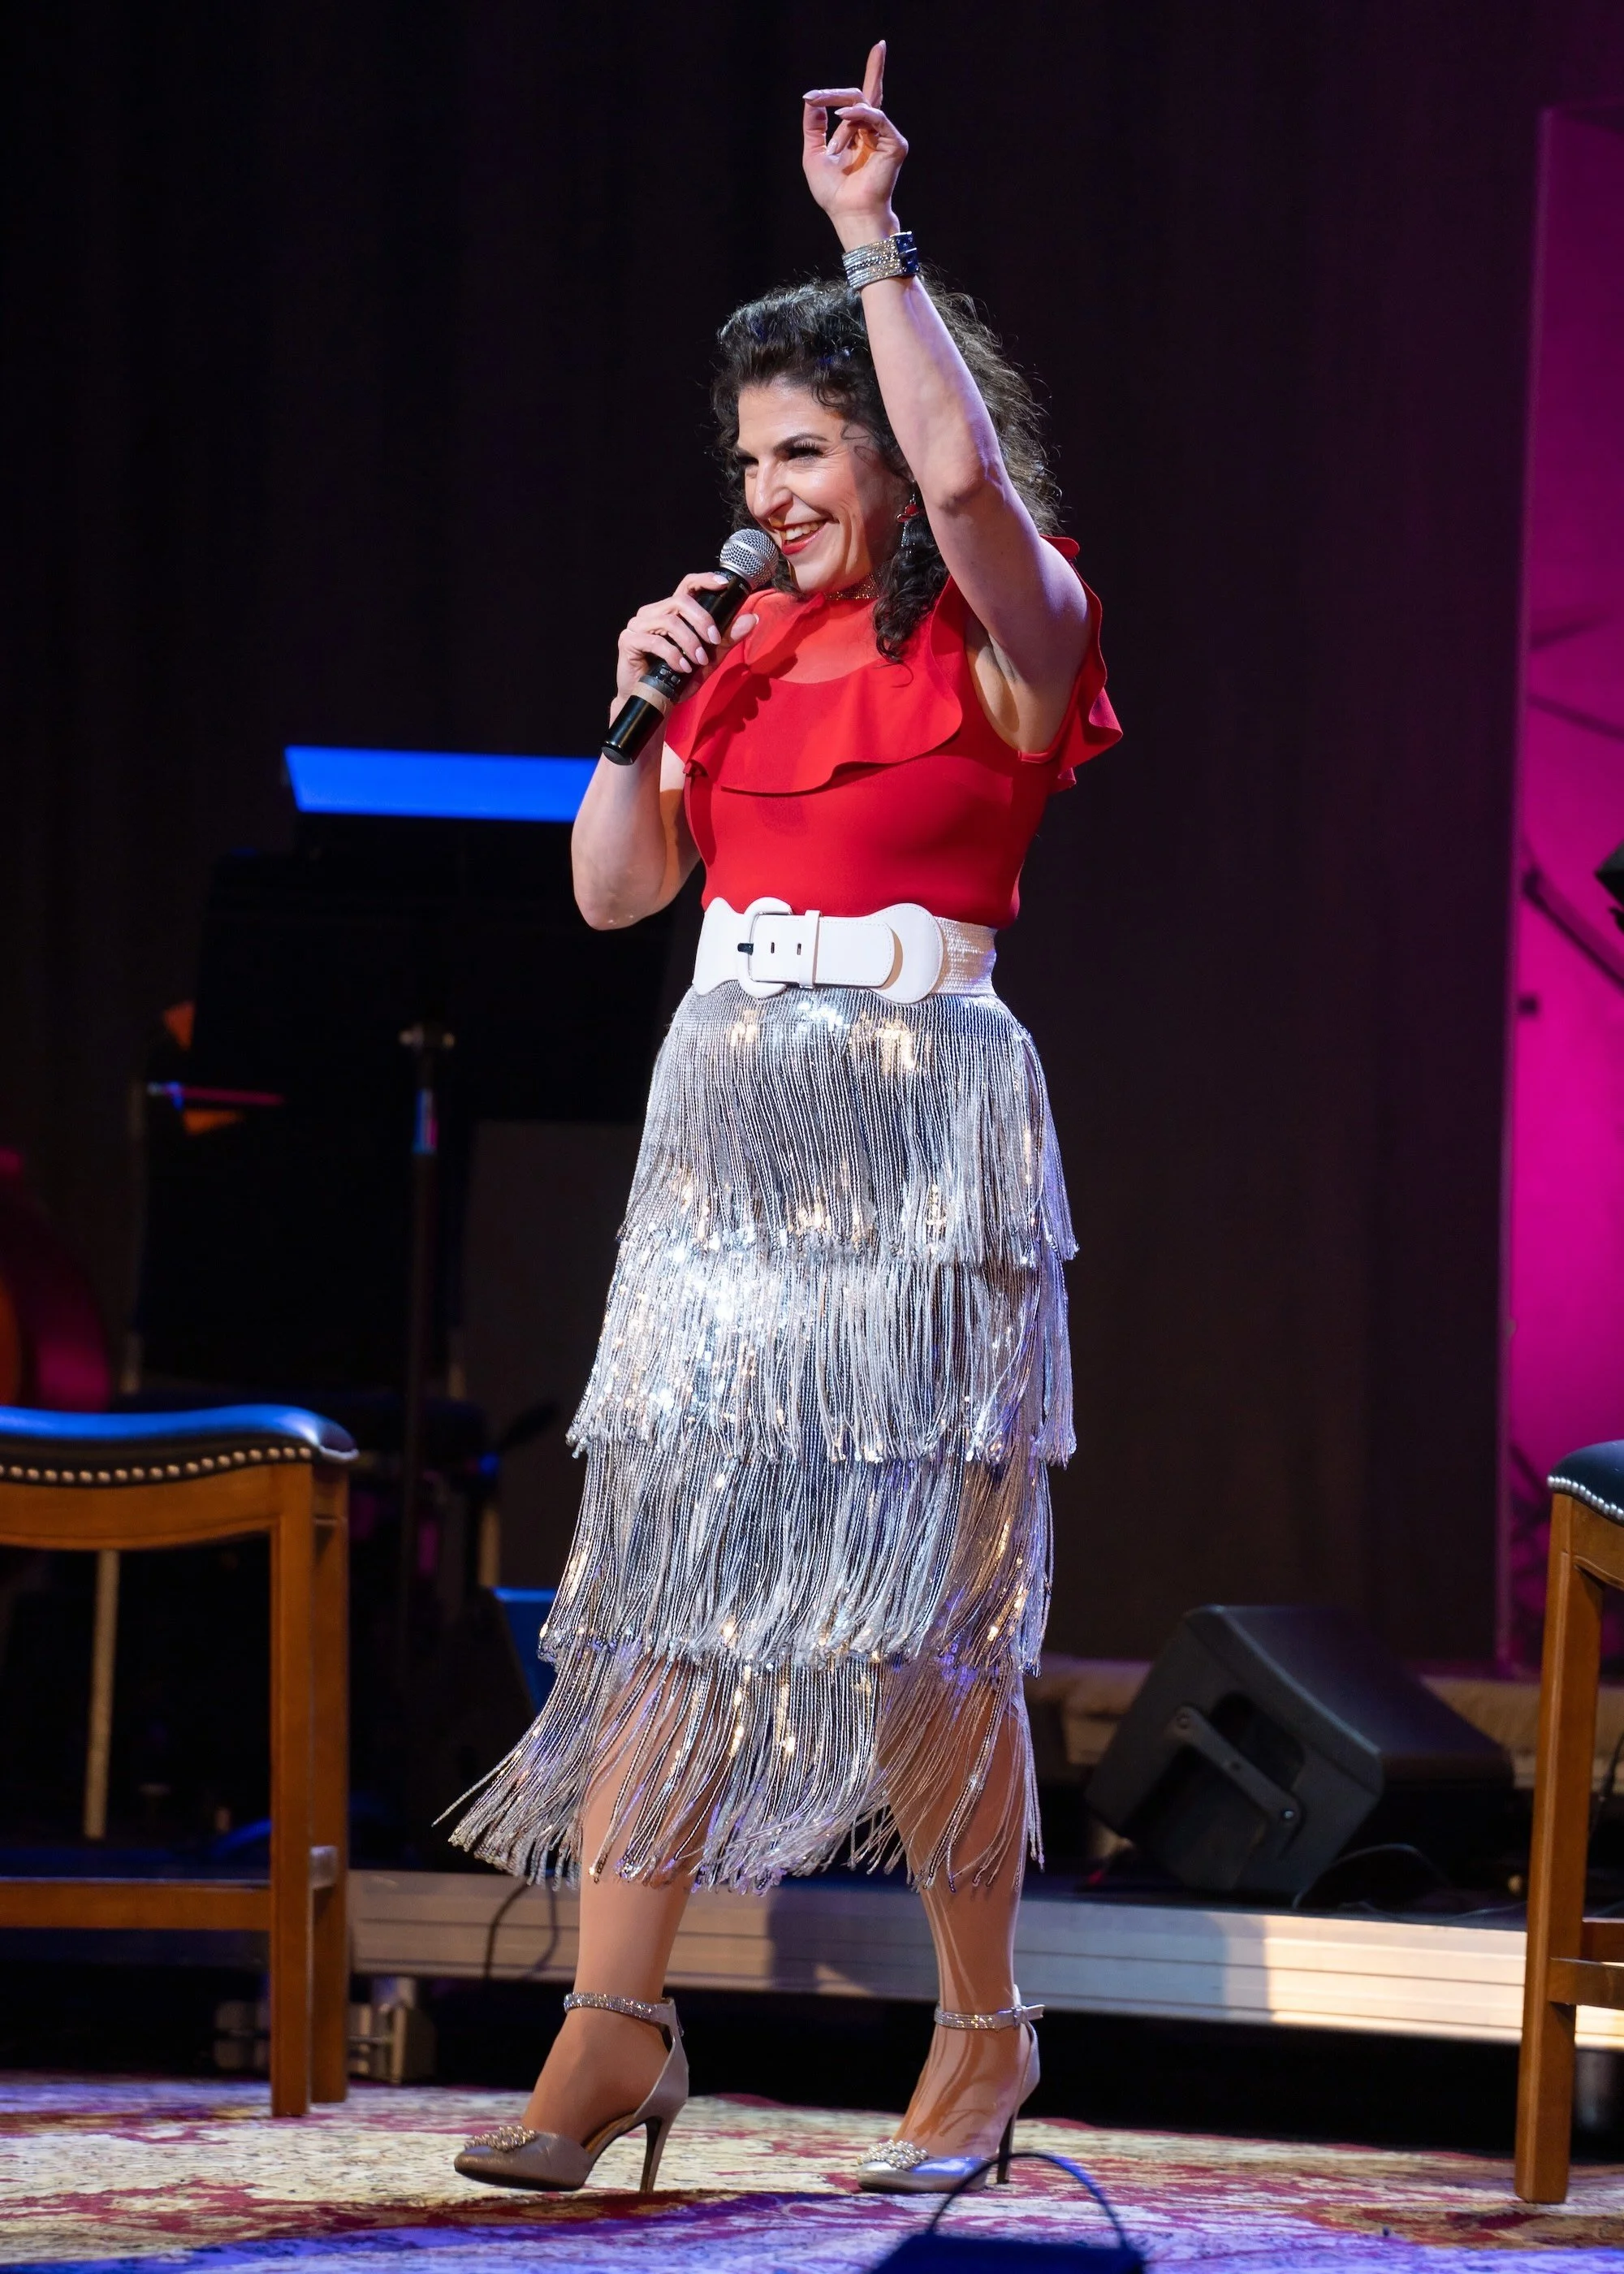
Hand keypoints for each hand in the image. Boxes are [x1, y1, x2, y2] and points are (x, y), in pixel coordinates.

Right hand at [613, 574, 757, 707]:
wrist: (655, 703)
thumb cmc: (679, 679)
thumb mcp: (709, 659)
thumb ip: (727, 639)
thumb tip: (752, 619)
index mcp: (671, 612)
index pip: (687, 586)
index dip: (704, 580)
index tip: (723, 584)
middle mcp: (653, 613)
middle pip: (680, 600)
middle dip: (702, 620)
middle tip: (714, 641)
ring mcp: (638, 625)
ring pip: (669, 621)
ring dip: (690, 642)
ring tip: (698, 661)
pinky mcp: (628, 641)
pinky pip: (655, 641)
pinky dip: (674, 655)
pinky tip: (682, 668)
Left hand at [802, 41, 906, 246]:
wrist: (848, 212)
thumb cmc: (833, 192)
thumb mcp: (814, 154)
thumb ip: (813, 127)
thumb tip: (811, 101)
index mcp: (857, 135)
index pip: (858, 101)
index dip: (843, 88)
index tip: (809, 95)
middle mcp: (872, 132)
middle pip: (861, 95)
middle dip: (835, 93)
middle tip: (813, 96)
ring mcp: (885, 137)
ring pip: (861, 107)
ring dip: (841, 123)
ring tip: (833, 150)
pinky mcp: (894, 144)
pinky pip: (876, 117)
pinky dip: (857, 115)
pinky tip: (842, 118)